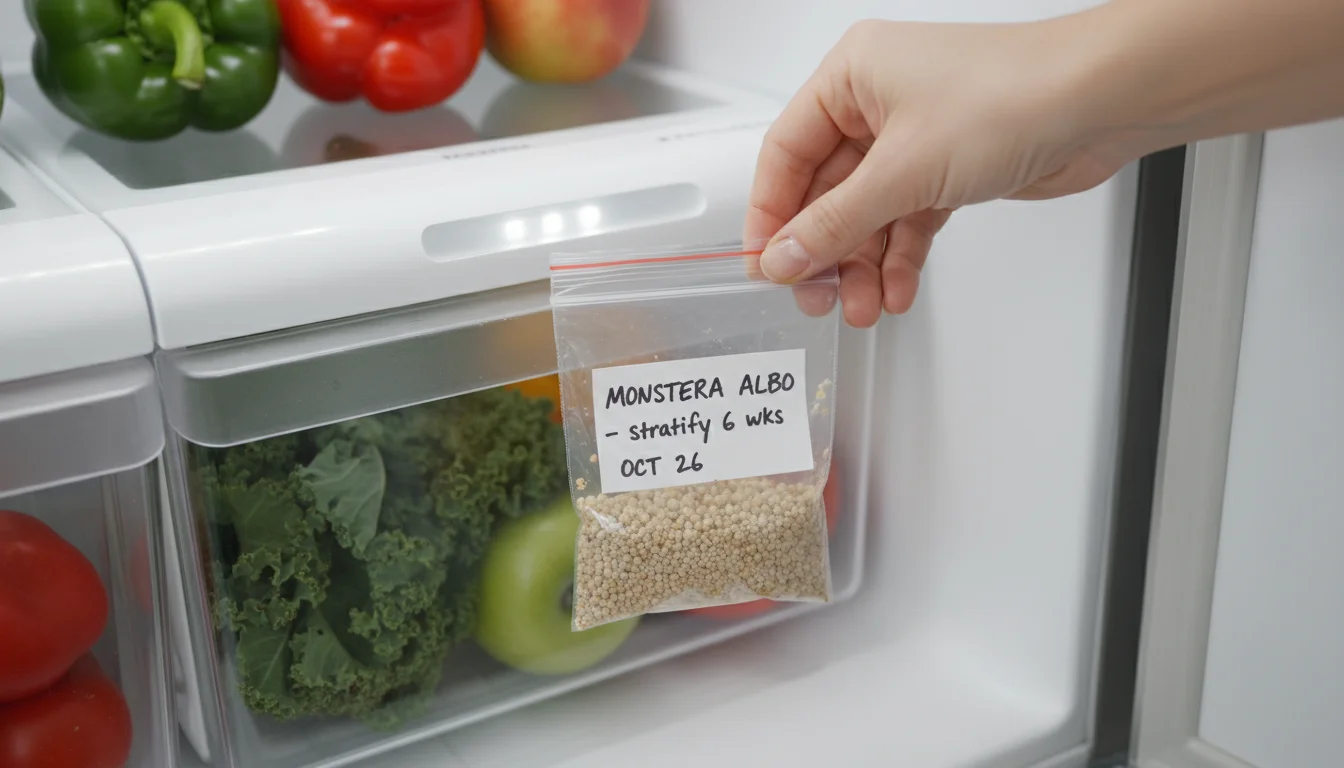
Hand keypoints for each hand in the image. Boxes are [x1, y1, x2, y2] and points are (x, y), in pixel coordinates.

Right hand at [745, 16, 1138, 326]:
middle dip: (823, 251)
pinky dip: (900, 257)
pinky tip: (897, 289)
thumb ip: (835, 222)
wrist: (1098, 102)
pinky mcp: (947, 168)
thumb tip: (784, 257)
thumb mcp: (902, 170)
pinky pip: (906, 220)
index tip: (766, 264)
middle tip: (817, 296)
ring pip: (867, 213)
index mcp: (850, 77)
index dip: (771, 213)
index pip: (785, 152)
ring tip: (863, 305)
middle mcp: (877, 103)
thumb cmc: (1011, 95)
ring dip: (863, 264)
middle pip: (825, 191)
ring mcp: (914, 137)